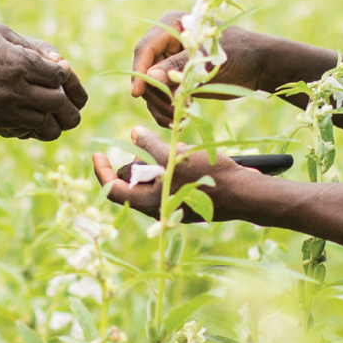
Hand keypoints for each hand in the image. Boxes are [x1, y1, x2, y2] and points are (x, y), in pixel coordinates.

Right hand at [0, 19, 86, 140]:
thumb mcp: (0, 33)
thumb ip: (31, 48)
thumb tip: (58, 62)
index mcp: (19, 61)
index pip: (60, 76)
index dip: (65, 75)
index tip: (59, 72)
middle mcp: (14, 87)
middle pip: (58, 104)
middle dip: (68, 103)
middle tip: (68, 100)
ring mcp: (1, 107)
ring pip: (45, 125)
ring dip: (53, 120)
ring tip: (53, 114)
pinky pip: (22, 131)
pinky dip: (33, 127)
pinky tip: (31, 117)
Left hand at [91, 127, 253, 220]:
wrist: (245, 194)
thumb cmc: (209, 177)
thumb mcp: (175, 156)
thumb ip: (150, 146)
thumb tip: (132, 134)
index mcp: (150, 203)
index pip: (114, 190)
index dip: (102, 171)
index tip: (97, 153)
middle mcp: (158, 209)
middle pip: (133, 184)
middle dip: (134, 163)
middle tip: (140, 145)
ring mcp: (173, 206)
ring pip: (152, 182)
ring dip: (154, 163)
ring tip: (170, 148)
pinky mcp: (186, 201)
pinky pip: (168, 183)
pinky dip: (169, 168)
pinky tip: (183, 154)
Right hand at [127, 15, 276, 126]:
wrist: (260, 66)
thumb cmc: (240, 52)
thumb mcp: (209, 58)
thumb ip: (179, 66)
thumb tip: (150, 77)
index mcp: (171, 26)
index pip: (145, 49)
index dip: (139, 71)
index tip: (137, 93)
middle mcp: (166, 44)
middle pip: (145, 71)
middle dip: (154, 94)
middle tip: (172, 111)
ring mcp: (170, 63)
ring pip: (150, 88)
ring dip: (160, 105)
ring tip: (177, 118)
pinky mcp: (176, 80)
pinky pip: (160, 97)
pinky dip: (164, 111)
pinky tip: (176, 121)